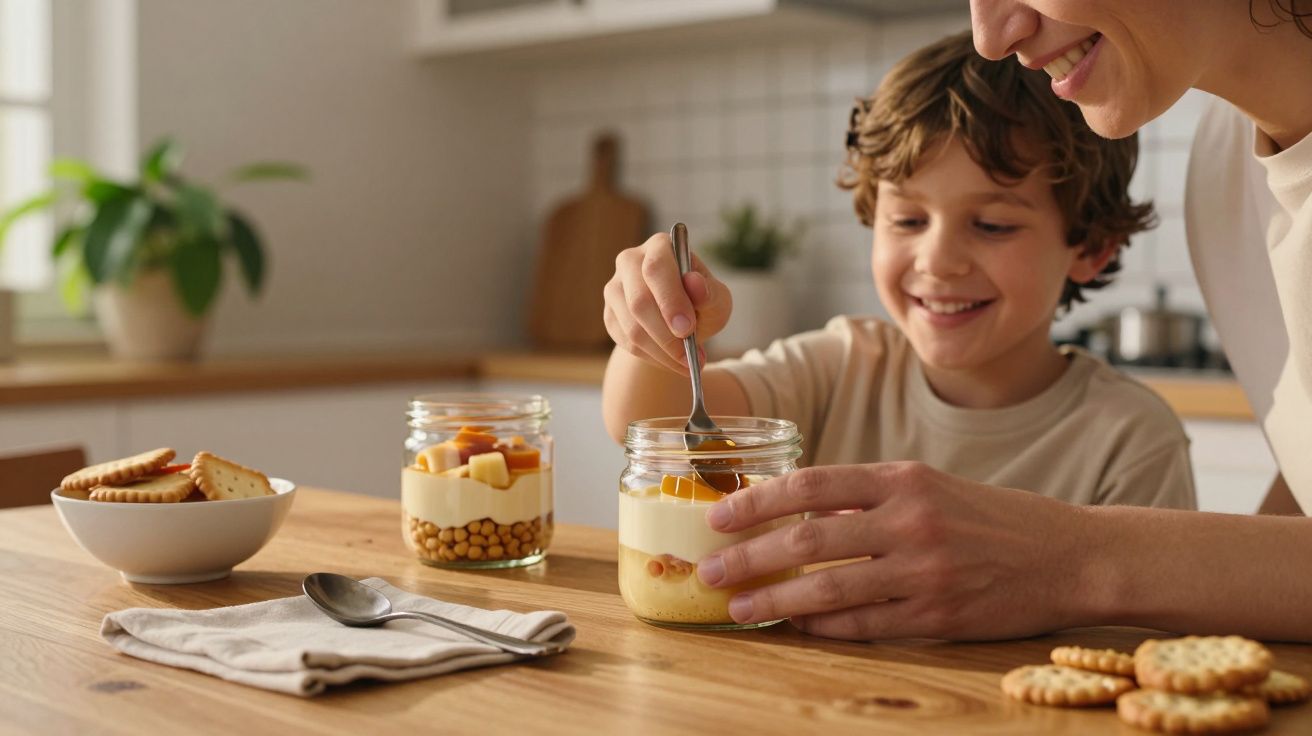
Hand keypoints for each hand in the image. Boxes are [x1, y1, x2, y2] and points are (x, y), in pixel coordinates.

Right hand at [603, 231, 731, 374]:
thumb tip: (694, 284)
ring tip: (688, 363)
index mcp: (659, 247)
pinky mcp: (610, 315)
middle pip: (639, 300)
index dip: (670, 299)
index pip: (656, 268)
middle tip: (689, 356)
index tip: (687, 328)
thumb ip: (710, 293)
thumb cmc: (702, 303)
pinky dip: (653, 357)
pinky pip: (627, 343)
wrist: (680, 323)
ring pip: (632, 327)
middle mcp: (630, 261)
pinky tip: (671, 360)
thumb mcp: (717, 299)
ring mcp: (615, 288)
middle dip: (666, 333)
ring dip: (663, 351)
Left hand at [695, 463, 1093, 640]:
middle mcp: (910, 521)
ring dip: (774, 600)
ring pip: (829, 589)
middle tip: (709, 569)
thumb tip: (800, 510)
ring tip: (737, 608)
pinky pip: (864, 626)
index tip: (719, 517)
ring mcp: (924, 572)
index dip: (758, 501)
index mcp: (904, 479)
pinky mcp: (937, 617)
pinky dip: (823, 628)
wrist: (1069, 556)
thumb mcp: (931, 487)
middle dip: (749, 556)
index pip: (812, 484)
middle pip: (808, 539)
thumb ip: (868, 497)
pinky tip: (795, 627)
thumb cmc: (992, 518)